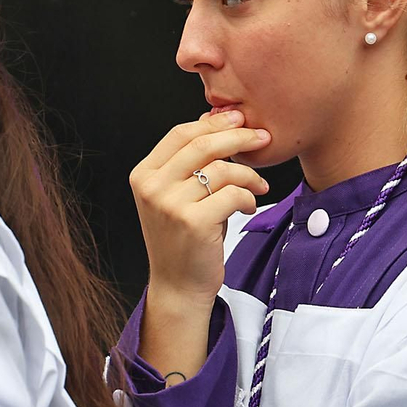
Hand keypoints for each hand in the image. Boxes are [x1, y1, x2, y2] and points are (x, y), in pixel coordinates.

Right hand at [130, 111, 269, 377]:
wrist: (178, 287)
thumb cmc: (183, 239)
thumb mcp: (176, 196)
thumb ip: (189, 162)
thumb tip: (213, 120)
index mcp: (144, 174)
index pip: (181, 133)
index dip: (214, 123)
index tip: (240, 119)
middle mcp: (152, 187)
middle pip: (202, 144)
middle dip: (238, 136)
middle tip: (262, 137)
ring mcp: (170, 205)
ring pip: (222, 169)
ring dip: (248, 175)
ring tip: (258, 186)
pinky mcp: (193, 222)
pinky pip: (232, 194)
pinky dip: (248, 198)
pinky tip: (249, 207)